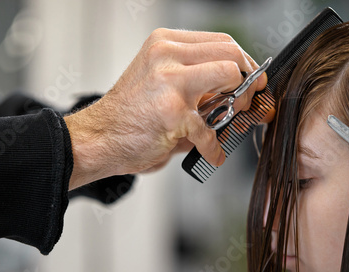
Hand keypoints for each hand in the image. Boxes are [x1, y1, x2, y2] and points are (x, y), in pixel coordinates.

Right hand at [65, 28, 267, 189]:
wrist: (99, 138)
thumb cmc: (129, 114)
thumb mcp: (159, 81)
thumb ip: (194, 80)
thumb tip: (235, 92)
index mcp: (165, 44)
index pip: (221, 41)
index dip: (243, 62)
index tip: (249, 78)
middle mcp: (166, 55)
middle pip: (230, 54)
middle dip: (247, 80)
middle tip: (244, 100)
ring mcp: (170, 81)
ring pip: (229, 77)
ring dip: (237, 105)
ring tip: (228, 122)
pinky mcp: (172, 112)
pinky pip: (209, 129)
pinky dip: (214, 147)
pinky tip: (211, 152)